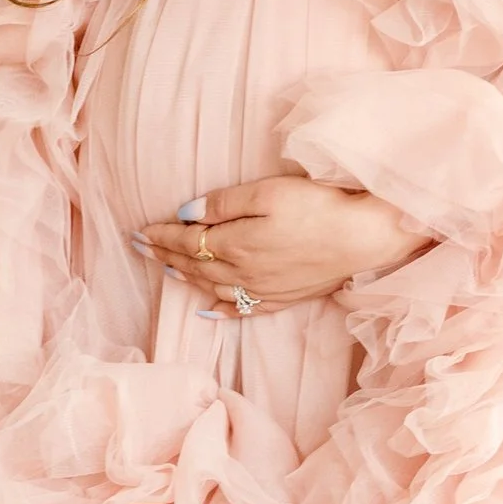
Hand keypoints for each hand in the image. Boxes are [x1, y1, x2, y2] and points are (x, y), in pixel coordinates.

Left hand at [139, 173, 424, 311]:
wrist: (364, 238)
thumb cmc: (318, 208)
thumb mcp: (267, 193)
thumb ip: (224, 205)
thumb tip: (187, 215)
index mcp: (236, 244)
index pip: (187, 241)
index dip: (160, 236)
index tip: (138, 232)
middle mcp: (244, 273)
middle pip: (195, 265)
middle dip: (165, 255)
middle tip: (141, 248)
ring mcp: (264, 290)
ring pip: (213, 287)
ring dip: (187, 278)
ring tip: (168, 269)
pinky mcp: (284, 298)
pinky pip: (242, 309)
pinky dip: (220, 309)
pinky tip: (208, 310)